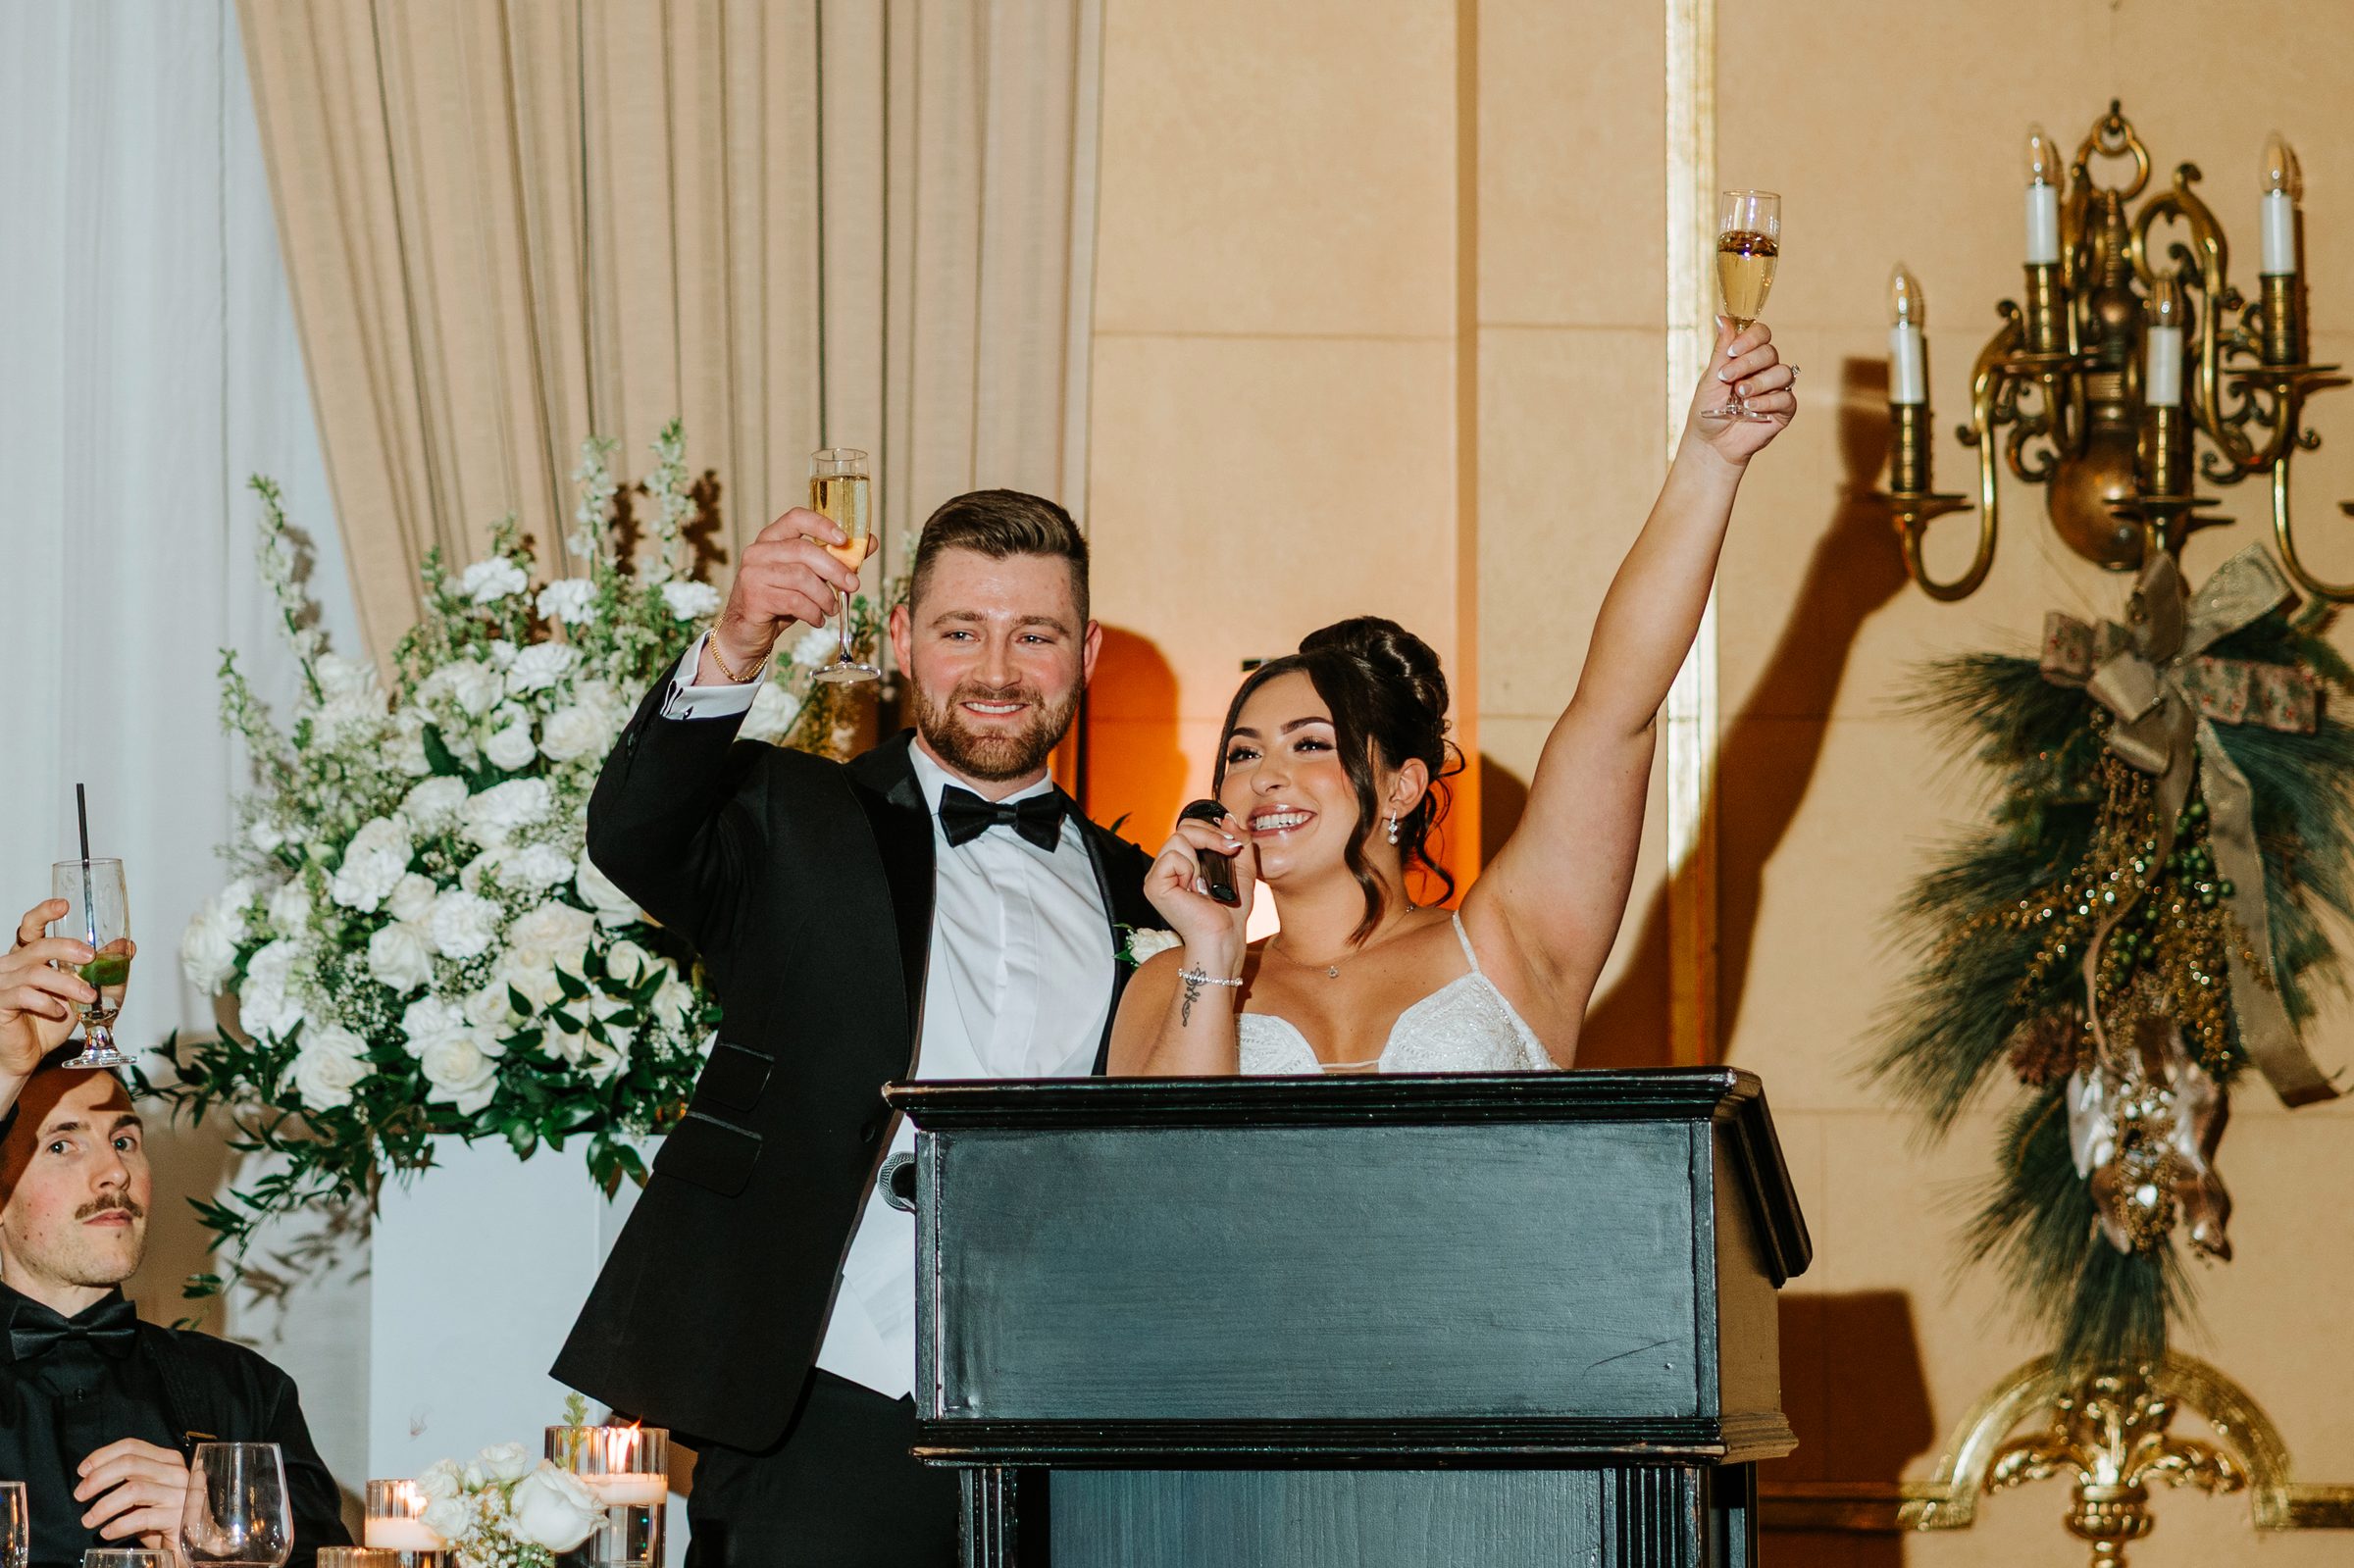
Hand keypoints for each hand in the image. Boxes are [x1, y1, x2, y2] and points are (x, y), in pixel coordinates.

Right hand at [0, 900, 105, 1076]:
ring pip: (36, 972)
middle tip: (91, 957)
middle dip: (67, 947)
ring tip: (88, 996)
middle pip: (38, 945)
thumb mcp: (81, 993)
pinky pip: (24, 995)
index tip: (65, 905)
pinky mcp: (0, 1003)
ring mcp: (3, 983)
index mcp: (28, 955)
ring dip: (67, 984)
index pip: (31, 926)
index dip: (44, 913)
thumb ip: (101, 970)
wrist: (28, 1054)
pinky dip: (47, 1002)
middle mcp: (12, 964)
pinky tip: (59, 1011)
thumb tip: (127, 946)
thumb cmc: (50, 1020)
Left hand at [76, 1437, 191, 1551]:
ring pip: (133, 1490)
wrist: (197, 1543)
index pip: (133, 1447)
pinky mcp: (179, 1519)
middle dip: (98, 1478)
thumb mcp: (148, 1493)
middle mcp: (178, 1473)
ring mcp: (181, 1495)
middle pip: (130, 1464)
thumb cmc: (165, 1517)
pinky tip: (107, 1533)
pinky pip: (141, 1518)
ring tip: (88, 1520)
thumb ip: (132, 1479)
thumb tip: (92, 1477)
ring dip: (103, 1505)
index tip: (82, 1471)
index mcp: (170, 1461)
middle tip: (79, 1495)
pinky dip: (118, 1525)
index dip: (103, 1456)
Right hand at [704, 507, 879, 677]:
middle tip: (853, 585)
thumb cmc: (781, 599)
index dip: (822, 524)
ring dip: (825, 596)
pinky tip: (817, 620)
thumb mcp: (809, 577)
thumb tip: (870, 542)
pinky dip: (813, 613)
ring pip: (801, 578)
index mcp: (772, 538)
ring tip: (832, 608)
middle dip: (835, 568)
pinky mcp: (753, 596)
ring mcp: (753, 573)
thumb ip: (834, 559)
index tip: (844, 539)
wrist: (748, 632)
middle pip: (804, 550)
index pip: (796, 517)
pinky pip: (793, 601)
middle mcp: (758, 551)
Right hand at [1143, 810, 1254, 972]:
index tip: (1232, 845)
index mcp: (1183, 862)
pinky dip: (1189, 869)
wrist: (1225, 936)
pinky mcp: (1153, 885)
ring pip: (1178, 839)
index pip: (1189, 828)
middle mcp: (1166, 866)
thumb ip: (1239, 841)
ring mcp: (1157, 876)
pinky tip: (1194, 888)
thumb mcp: (1242, 868)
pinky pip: (1172, 857)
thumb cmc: (1231, 910)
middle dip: (1210, 835)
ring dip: (1200, 858)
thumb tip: (1228, 818)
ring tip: (1205, 882)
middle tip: (1228, 851)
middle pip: (1183, 828)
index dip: (1211, 829)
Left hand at [1685, 318, 1795, 465]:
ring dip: (1759, 381)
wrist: (1711, 444)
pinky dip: (1768, 400)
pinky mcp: (1784, 409)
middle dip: (1748, 363)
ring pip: (1782, 372)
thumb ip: (1721, 350)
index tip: (1731, 352)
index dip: (1750, 338)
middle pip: (1770, 352)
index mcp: (1747, 357)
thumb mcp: (1711, 379)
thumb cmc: (1708, 411)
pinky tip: (1751, 407)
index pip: (1761, 334)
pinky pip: (1786, 397)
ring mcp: (1776, 388)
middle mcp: (1765, 369)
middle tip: (1727, 378)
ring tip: (1740, 395)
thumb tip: (1721, 317)